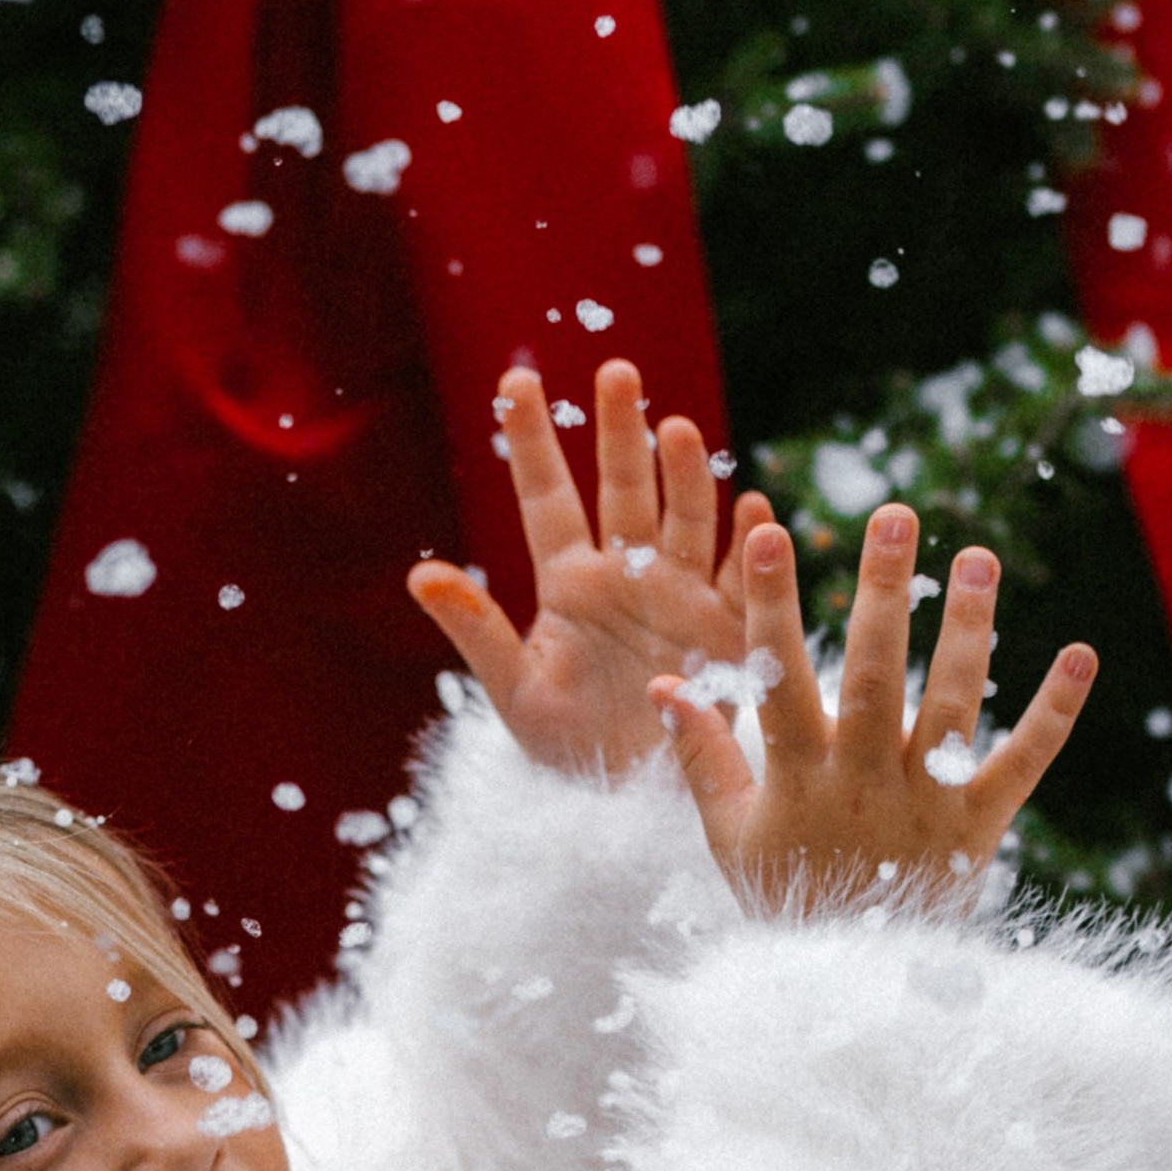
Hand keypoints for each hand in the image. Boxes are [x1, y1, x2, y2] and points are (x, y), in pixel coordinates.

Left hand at [409, 360, 776, 778]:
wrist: (631, 800)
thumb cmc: (566, 750)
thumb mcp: (513, 693)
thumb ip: (475, 629)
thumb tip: (421, 575)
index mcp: (569, 582)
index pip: (546, 496)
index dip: (530, 440)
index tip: (516, 380)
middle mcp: (626, 573)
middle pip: (623, 487)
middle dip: (621, 430)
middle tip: (617, 371)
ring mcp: (679, 594)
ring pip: (683, 517)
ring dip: (684, 475)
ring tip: (675, 431)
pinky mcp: (726, 626)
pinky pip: (737, 575)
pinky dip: (745, 542)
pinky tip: (750, 510)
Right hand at [651, 505, 1096, 917]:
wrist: (848, 992)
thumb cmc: (784, 902)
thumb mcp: (731, 837)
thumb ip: (702, 758)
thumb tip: (662, 686)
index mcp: (798, 779)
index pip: (778, 678)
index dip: (771, 607)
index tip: (768, 534)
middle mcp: (863, 784)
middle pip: (874, 675)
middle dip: (881, 592)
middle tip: (895, 514)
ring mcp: (924, 804)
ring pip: (950, 705)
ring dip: (967, 629)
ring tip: (977, 558)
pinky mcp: (978, 827)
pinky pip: (1021, 764)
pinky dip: (1054, 713)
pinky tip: (1080, 655)